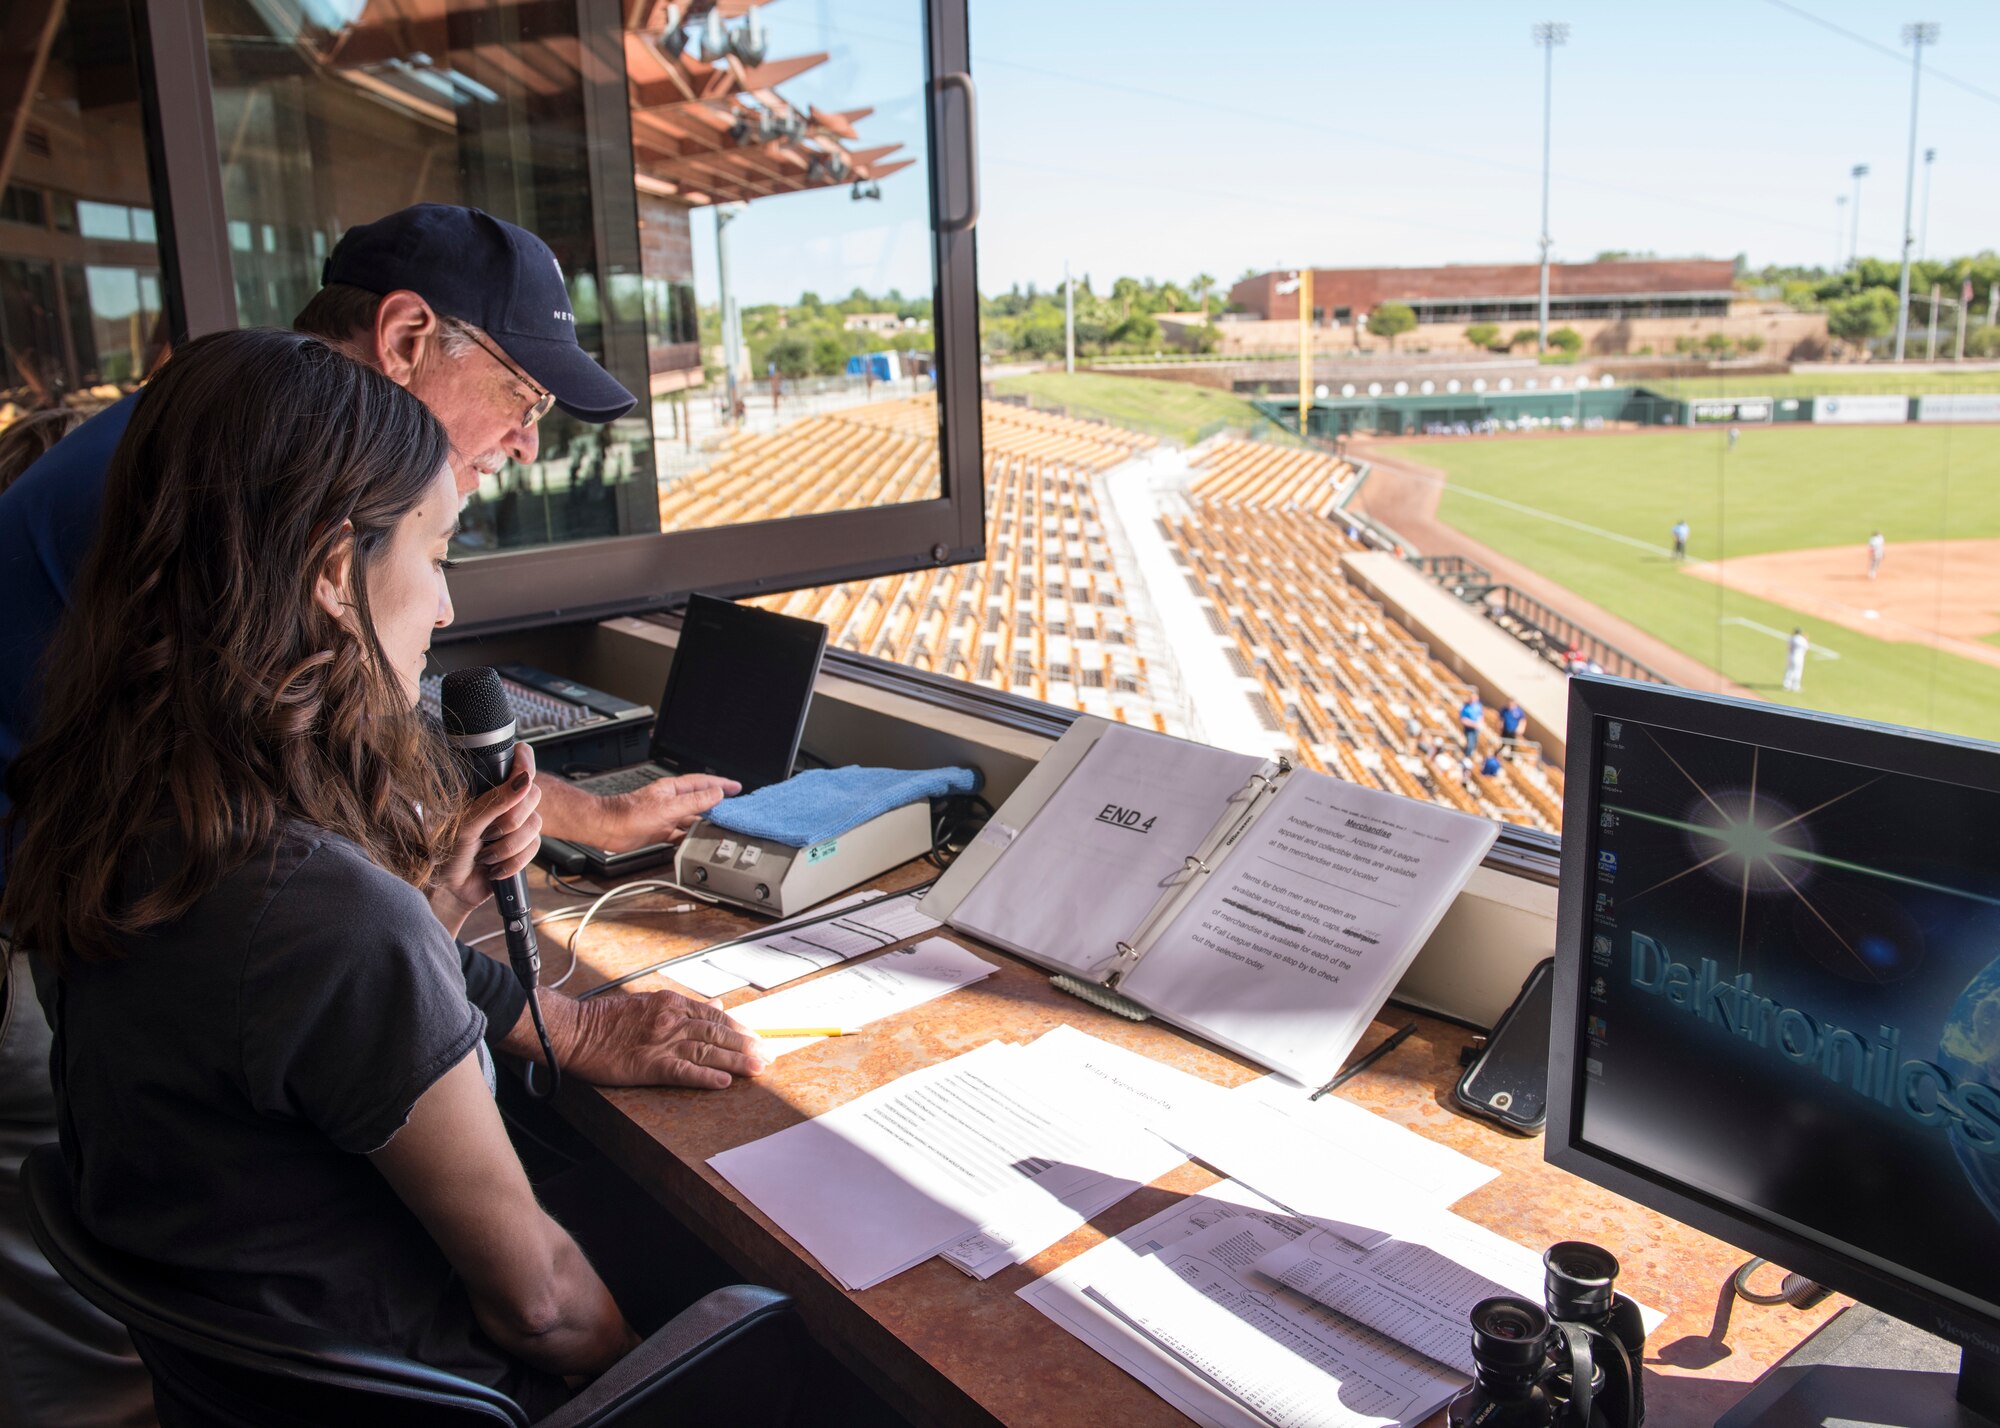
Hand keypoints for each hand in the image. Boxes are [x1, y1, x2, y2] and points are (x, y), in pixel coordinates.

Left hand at [429, 742, 542, 937]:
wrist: (450, 889)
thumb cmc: (448, 853)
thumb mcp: (467, 824)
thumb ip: (495, 801)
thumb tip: (523, 780)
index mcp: (488, 788)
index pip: (520, 758)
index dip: (525, 763)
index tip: (522, 778)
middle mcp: (505, 802)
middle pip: (533, 795)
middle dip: (512, 821)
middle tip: (488, 833)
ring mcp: (516, 825)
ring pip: (536, 825)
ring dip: (509, 846)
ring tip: (486, 855)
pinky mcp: (523, 847)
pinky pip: (535, 847)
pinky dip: (514, 861)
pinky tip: (495, 867)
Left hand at [540, 770, 741, 851]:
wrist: (608, 828)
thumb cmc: (630, 814)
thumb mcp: (668, 807)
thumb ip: (694, 801)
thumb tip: (716, 794)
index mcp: (673, 790)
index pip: (703, 783)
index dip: (721, 784)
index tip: (736, 787)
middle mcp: (670, 801)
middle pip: (699, 800)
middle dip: (717, 802)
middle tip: (734, 806)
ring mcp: (665, 816)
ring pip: (691, 817)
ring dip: (705, 821)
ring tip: (721, 825)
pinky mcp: (659, 830)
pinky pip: (680, 832)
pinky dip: (690, 836)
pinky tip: (697, 841)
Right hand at [556, 985, 766, 1088]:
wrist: (575, 1029)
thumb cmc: (607, 1018)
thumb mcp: (649, 1001)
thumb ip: (684, 1006)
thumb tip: (717, 1003)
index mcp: (672, 1003)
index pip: (715, 1015)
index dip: (740, 1028)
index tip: (757, 1038)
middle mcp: (671, 1020)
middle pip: (717, 1032)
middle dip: (747, 1045)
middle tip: (769, 1055)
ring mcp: (661, 1042)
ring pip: (707, 1050)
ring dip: (736, 1060)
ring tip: (758, 1069)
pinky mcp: (648, 1064)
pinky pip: (683, 1071)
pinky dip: (705, 1076)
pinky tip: (724, 1082)